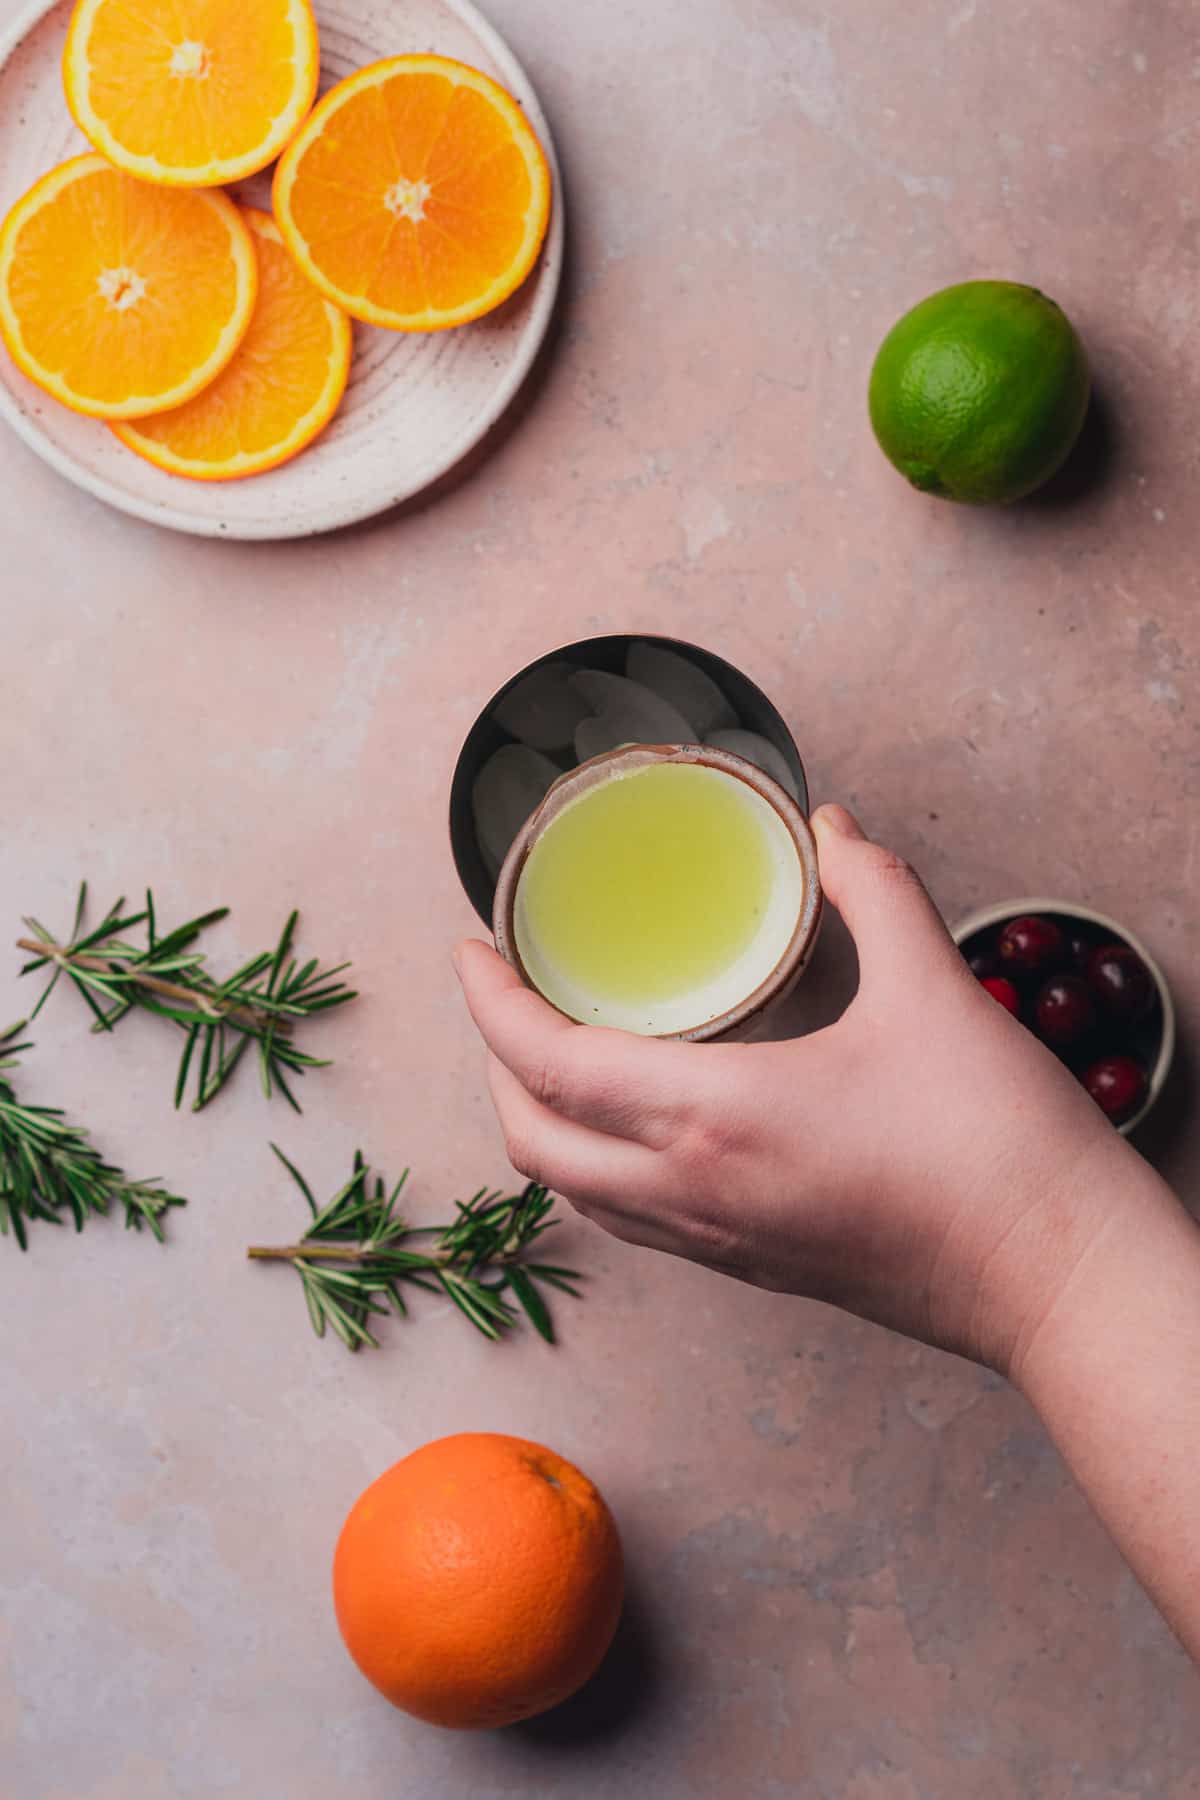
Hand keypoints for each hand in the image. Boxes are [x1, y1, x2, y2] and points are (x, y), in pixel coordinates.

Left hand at [454, 805, 1139, 1375]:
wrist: (1053, 1276)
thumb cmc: (993, 1146)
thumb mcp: (932, 989)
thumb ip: (874, 891)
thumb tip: (835, 831)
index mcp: (712, 1116)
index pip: (550, 1062)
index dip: (490, 1003)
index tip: (470, 952)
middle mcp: (692, 1191)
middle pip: (534, 1141)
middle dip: (495, 1067)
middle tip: (507, 999)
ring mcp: (719, 1243)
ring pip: (578, 1194)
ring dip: (542, 1124)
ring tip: (558, 1057)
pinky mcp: (755, 1269)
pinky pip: (635, 1223)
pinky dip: (599, 1169)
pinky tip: (642, 1127)